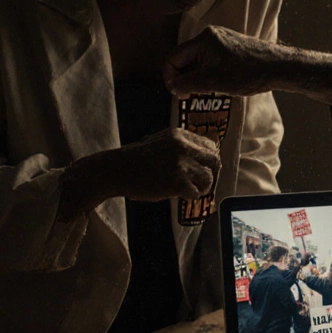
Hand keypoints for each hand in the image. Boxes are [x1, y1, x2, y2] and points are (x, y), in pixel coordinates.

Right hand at [56, 127, 219, 220]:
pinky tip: (180, 195)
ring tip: (192, 190)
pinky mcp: (177, 183)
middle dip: (212, 172)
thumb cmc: (136, 159)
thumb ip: (180, 145)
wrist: (117, 170)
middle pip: (215, 160)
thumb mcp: (160, 141)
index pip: (210, 145)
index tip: (204, 167)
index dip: (209, 158)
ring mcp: (181, 165)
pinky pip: (195, 193)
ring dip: (202, 187)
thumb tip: (202, 154)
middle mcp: (183, 147)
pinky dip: (190, 197)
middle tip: (203, 181)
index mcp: (180, 135)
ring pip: (208, 178)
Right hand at [164, 26, 331, 105]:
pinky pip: (210, 62)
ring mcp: (221, 42)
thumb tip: (172, 86)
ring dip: (198, 79)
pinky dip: (209, 75)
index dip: (171, 78)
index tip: (179, 94)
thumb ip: (187, 83)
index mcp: (203, 39)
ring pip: (198, 62)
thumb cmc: (248, 73)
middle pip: (185, 59)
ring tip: (207, 93)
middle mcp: (210, 36)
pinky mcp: (230, 48)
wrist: (279, 68)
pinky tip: (219, 87)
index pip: (173, 58)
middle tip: (192, 97)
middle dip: (186, 79)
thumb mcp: (213, 81)